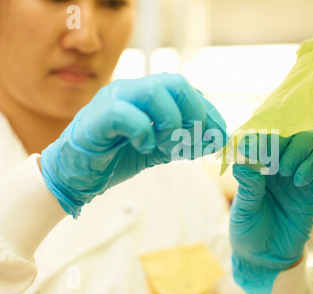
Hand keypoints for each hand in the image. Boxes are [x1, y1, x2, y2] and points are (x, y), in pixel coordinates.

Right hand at [41, 73, 226, 217]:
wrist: (75, 174)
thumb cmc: (115, 156)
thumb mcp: (158, 147)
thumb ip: (184, 141)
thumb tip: (217, 140)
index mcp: (147, 94)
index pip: (187, 90)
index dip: (209, 113)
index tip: (219, 137)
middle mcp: (131, 90)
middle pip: (176, 82)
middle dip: (195, 113)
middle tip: (192, 141)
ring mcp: (112, 100)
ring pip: (153, 91)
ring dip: (171, 122)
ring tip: (166, 145)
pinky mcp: (96, 119)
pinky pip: (124, 114)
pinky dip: (143, 132)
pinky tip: (144, 147)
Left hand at [229, 131, 312, 293]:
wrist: (267, 257)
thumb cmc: (249, 229)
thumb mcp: (243, 208)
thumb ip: (247, 183)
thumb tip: (245, 154)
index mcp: (256, 161)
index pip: (262, 133)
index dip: (260, 132)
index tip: (254, 143)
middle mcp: (277, 161)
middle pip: (289, 130)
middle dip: (282, 138)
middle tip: (273, 159)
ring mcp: (297, 170)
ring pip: (308, 140)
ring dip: (297, 149)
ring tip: (285, 170)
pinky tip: (299, 180)